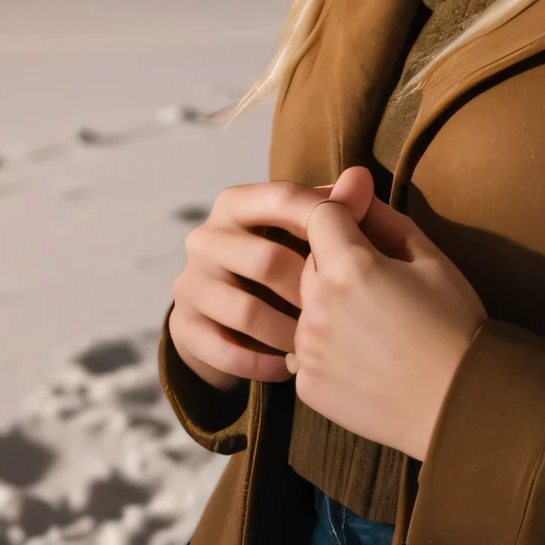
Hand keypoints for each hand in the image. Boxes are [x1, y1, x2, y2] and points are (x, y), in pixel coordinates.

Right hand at [169, 179, 339, 390]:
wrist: (229, 314)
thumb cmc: (285, 257)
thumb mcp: (308, 230)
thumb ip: (337, 205)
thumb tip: (362, 177)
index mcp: (235, 203)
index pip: (283, 199)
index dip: (324, 221)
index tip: (359, 251)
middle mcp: (205, 237)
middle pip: (266, 261)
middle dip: (310, 291)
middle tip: (343, 315)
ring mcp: (189, 283)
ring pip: (246, 312)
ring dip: (289, 333)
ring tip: (320, 345)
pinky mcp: (182, 326)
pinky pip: (225, 350)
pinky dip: (263, 362)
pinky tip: (289, 366)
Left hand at [287, 166, 487, 461]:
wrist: (461, 406)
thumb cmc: (455, 325)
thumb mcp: (429, 258)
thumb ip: (381, 216)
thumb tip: (353, 176)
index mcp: (349, 267)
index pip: (319, 214)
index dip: (342, 215)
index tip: (365, 230)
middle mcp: (317, 306)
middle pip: (308, 260)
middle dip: (336, 261)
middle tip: (381, 285)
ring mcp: (308, 350)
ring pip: (304, 305)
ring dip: (329, 304)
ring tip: (375, 324)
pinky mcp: (307, 385)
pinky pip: (306, 350)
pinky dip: (328, 347)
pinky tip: (366, 356)